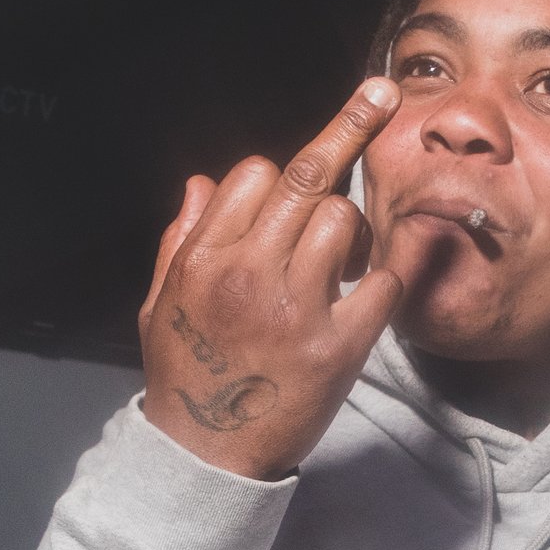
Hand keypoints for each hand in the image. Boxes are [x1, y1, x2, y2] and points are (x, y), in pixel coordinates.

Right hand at [137, 78, 412, 479]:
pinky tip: (373, 288)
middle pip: (307, 177)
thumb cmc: (184, 376)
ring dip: (355, 228)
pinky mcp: (338, 347)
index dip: (281, 174)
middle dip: (349, 124)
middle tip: (382, 92)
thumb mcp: (162, 304)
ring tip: (343, 261)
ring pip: (345, 220)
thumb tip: (202, 181)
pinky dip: (388, 277)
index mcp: (204, 259)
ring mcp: (296, 310)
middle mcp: (249, 274)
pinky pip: (382, 283)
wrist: (207, 457)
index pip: (254, 175)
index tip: (300, 178)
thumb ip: (182, 238)